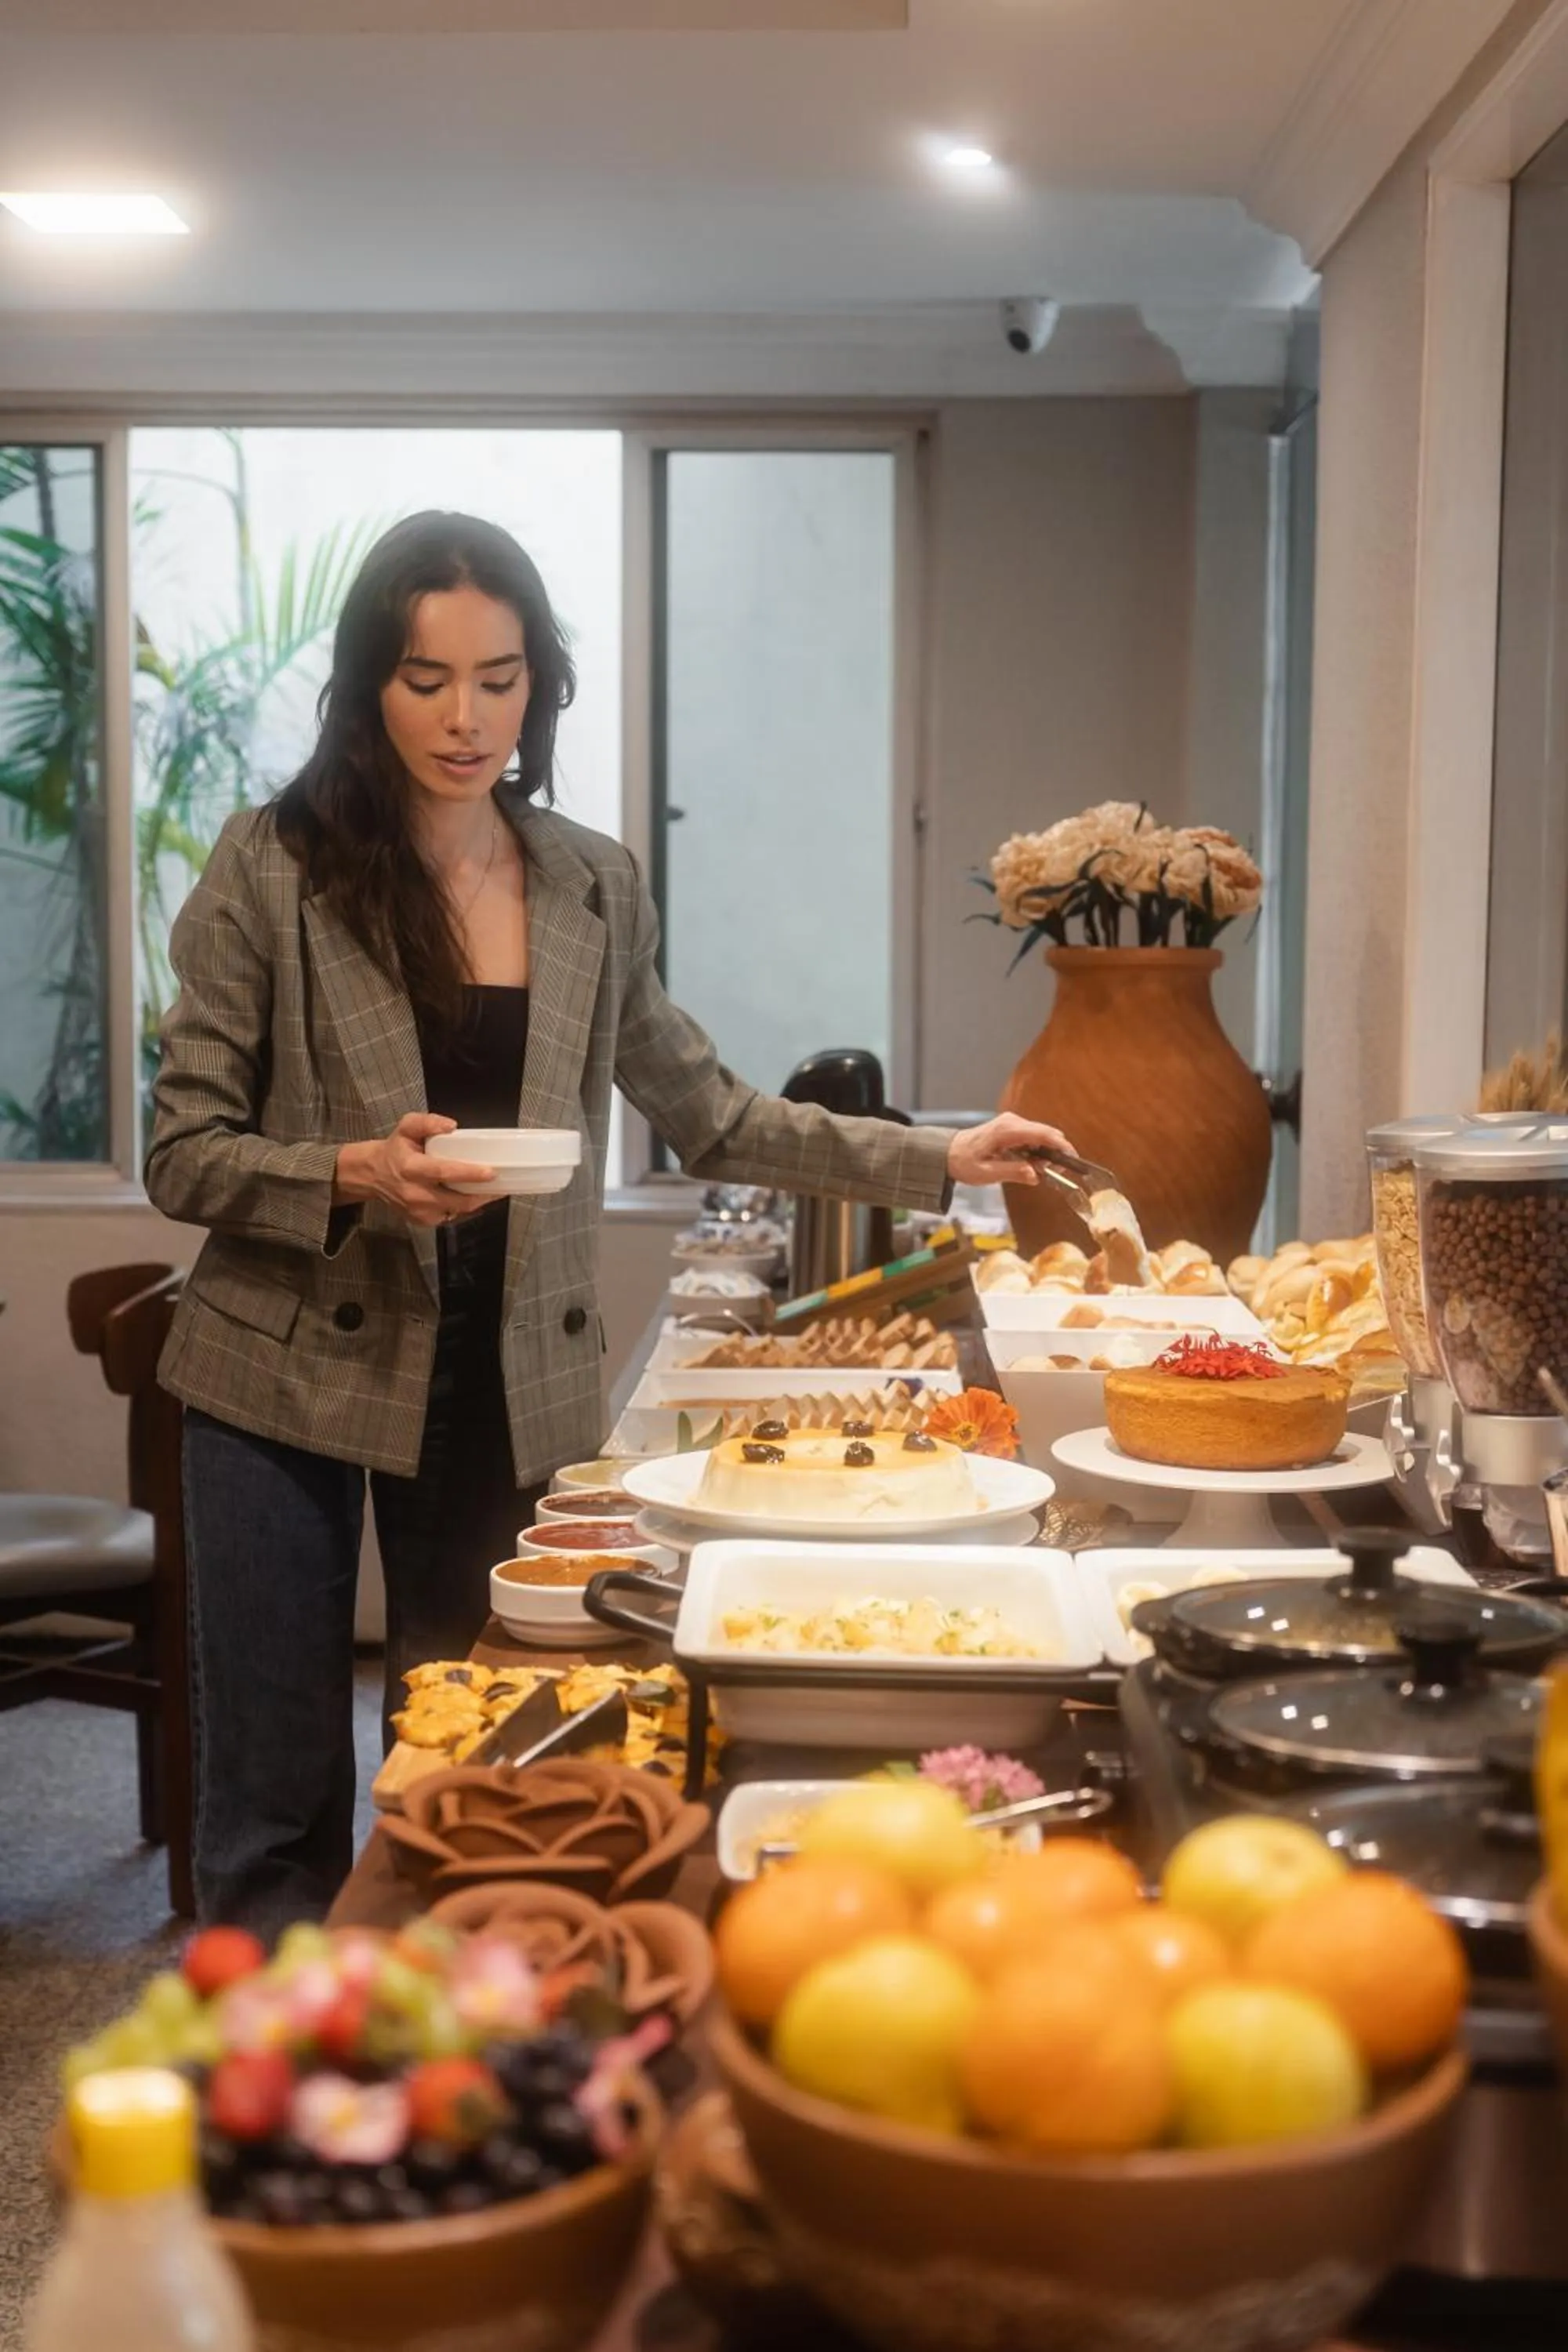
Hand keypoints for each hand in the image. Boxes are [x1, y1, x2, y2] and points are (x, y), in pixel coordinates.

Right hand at [333, 1112, 495, 1227]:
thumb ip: (427, 1122)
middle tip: (501, 1183)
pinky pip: (450, 1216)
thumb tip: (451, 1126)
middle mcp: (415, 1194)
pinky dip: (463, 1207)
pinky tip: (472, 1196)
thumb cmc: (394, 1149)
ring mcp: (419, 1212)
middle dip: (483, 1194)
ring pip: (457, 1211)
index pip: (444, 1173)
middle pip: (457, 1200)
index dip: (469, 1174)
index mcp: (411, 1169)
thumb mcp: (406, 1127)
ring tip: (492, 1190)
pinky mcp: (422, 1222)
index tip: (491, 1172)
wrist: (372, 1175)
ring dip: (477, 1202)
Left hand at [947, 1112, 1078, 1189]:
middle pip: (1046, 1133)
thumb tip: (1035, 1174)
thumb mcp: (986, 1174)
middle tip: (1051, 1173)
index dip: (1061, 1145)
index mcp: (1006, 1131)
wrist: (947, 1152)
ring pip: (1041, 1135)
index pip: (1042, 1133)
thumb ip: (1012, 1173)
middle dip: (1055, 1153)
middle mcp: (1011, 1121)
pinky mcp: (1012, 1127)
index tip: (1072, 1159)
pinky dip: (1037, 1150)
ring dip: (1045, 1153)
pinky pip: (1033, 1136)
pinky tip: (1029, 1163)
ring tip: (1035, 1171)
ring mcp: (1012, 1122)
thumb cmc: (963, 1162)